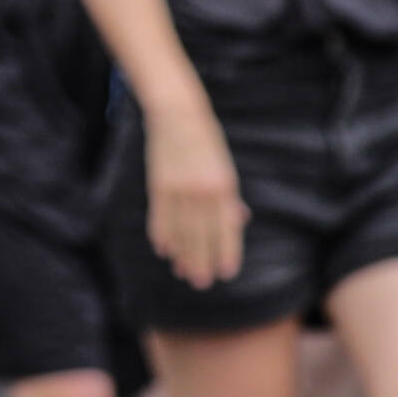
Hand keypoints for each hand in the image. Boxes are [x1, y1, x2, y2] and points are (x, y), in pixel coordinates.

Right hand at [144, 97, 247, 289]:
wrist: (178, 114)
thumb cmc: (206, 142)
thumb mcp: (224, 167)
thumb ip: (229, 196)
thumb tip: (238, 222)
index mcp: (224, 186)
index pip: (227, 228)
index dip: (227, 252)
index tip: (226, 273)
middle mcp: (202, 191)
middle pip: (202, 235)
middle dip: (202, 261)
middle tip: (201, 282)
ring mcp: (178, 189)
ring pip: (181, 231)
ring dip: (182, 254)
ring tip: (182, 271)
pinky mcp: (158, 184)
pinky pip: (160, 217)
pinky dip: (161, 234)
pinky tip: (163, 249)